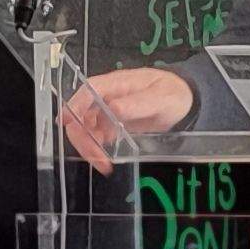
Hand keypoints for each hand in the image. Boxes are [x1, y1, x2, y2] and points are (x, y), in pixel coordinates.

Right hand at [61, 67, 194, 172]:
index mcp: (114, 84)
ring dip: (89, 148)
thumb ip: (138, 103)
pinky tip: (106, 162)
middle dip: (82, 137)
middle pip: (80, 115)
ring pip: (85, 130)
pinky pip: (95, 139)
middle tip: (97, 158)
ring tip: (104, 165)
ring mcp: (105, 113)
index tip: (66, 123)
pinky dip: (96, 151)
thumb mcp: (160, 97)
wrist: (183, 102)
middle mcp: (104, 98)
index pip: (88, 91)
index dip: (74, 106)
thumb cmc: (171, 93)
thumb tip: (113, 109)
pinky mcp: (110, 127)